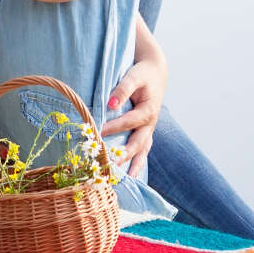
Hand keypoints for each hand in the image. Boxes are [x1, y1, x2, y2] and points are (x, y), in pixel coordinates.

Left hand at [102, 56, 167, 176]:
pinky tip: (129, 174)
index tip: (99, 132)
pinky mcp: (145, 132)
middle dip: (125, 154)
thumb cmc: (142, 75)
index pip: (130, 122)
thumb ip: (123, 89)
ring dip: (134, 164)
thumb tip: (111, 104)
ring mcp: (148, 129)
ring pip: (142, 150)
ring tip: (125, 179)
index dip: (115, 127)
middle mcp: (150, 123)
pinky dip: (136, 162)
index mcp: (148, 110)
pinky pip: (141, 150)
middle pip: (138, 142)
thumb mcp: (133, 76)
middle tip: (111, 165)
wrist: (154, 73)